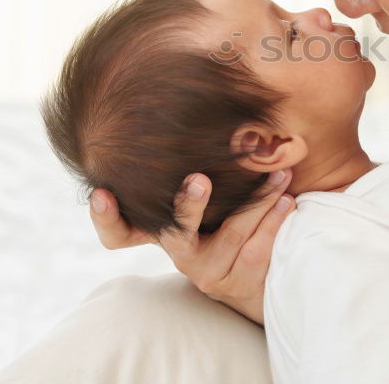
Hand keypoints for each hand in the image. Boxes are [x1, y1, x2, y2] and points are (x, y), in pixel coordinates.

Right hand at [89, 169, 295, 324]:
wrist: (257, 277)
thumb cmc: (223, 218)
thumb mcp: (203, 200)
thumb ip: (189, 172)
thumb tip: (192, 105)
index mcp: (159, 231)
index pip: (118, 232)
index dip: (106, 216)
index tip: (102, 191)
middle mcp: (177, 253)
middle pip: (175, 233)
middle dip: (189, 204)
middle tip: (200, 179)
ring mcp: (205, 271)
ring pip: (232, 234)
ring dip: (258, 200)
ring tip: (279, 174)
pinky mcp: (236, 282)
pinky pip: (257, 249)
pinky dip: (273, 220)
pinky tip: (286, 200)